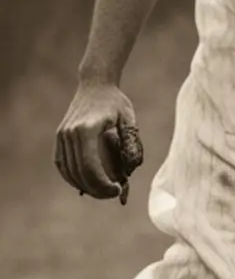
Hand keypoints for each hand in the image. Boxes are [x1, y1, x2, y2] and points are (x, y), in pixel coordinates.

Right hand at [55, 82, 143, 201]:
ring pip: (68, 171)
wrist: (95, 84)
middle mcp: (70, 133)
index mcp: (87, 129)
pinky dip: (72, 177)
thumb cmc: (116, 102)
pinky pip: (62, 164)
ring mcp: (62, 135)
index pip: (90, 167)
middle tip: (113, 194)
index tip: (117, 190)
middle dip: (96, 189)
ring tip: (102, 191)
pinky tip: (85, 184)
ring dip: (84, 186)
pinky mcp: (60, 136)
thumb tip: (130, 171)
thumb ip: (131, 144)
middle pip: (79, 173)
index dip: (102, 184)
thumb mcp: (129, 120)